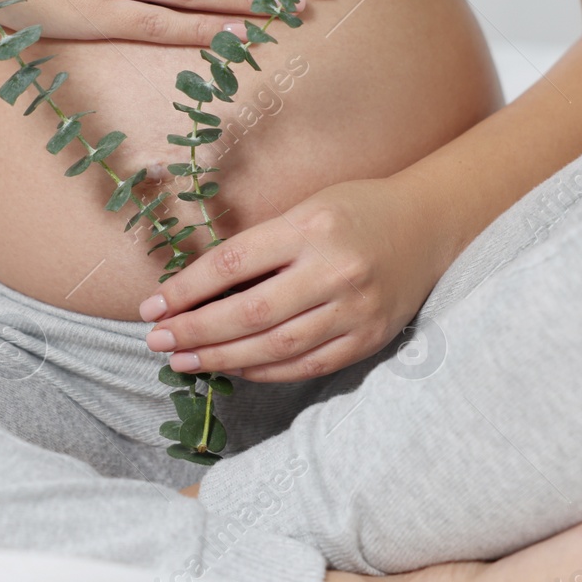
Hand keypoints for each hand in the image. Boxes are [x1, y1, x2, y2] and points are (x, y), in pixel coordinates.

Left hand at [138, 178, 450, 381]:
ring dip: (221, 358)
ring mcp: (355, 310)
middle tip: (157, 340)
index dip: (186, 289)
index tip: (152, 306)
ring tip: (183, 361)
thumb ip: (260, 247)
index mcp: (311, 227)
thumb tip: (195, 291)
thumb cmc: (355, 211)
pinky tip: (233, 368)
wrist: (429, 224)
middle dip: (195, 331)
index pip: (233, 263)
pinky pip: (306, 365)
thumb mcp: (306, 209)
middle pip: (249, 312)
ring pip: (275, 347)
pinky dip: (264, 372)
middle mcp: (334, 270)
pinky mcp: (369, 338)